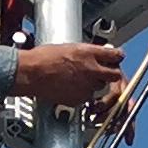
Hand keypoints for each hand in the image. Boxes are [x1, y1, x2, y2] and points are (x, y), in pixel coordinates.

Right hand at [11, 37, 127, 119]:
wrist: (30, 73)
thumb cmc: (43, 58)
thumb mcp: (69, 47)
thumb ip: (86, 52)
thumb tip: (93, 53)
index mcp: (89, 53)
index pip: (115, 55)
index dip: (116, 57)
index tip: (116, 58)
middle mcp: (92, 69)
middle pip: (114, 74)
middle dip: (110, 73)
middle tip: (104, 72)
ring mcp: (87, 86)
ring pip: (101, 87)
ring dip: (95, 84)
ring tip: (80, 79)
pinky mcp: (80, 99)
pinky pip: (88, 98)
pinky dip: (83, 94)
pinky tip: (71, 87)